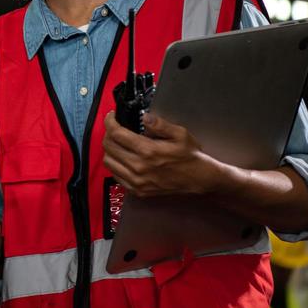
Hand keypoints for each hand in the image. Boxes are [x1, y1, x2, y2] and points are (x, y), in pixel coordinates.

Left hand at [101, 111, 219, 198]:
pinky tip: (123, 158)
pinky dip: (115, 165)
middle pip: (108, 147)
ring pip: (108, 162)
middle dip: (108, 133)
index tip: (111, 116)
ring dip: (109, 150)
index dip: (110, 122)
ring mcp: (137, 181)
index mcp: (148, 151)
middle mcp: (139, 167)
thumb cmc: (190, 156)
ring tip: (118, 142)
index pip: (116, 134)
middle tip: (114, 128)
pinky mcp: (138, 191)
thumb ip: (159, 124)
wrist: (199, 179)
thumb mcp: (179, 134)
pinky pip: (116, 176)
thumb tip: (144, 117)